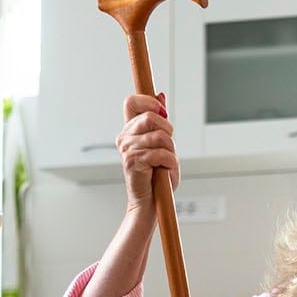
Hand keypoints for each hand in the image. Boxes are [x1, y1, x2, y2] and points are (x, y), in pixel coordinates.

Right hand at [117, 92, 177, 207]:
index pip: (131, 102)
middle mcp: (125, 138)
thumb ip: (160, 119)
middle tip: (167, 146)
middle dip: (167, 130)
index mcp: (130, 130)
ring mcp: (127, 149)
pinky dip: (170, 162)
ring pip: (160, 137)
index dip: (148, 101)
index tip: (161, 111)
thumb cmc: (157, 175)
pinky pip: (161, 154)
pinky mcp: (134, 162)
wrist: (151, 202)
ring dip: (170, 151)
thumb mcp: (162, 142)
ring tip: (165, 162)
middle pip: (151, 117)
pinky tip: (164, 170)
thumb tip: (160, 94)